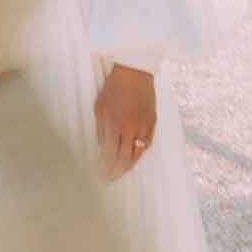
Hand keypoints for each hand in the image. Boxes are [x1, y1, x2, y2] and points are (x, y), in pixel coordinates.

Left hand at [94, 64, 155, 181]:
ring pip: (137, 155)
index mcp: (115, 125)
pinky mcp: (153, 123)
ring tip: (118, 173)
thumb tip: (102, 148)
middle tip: (107, 180)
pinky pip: (146, 144)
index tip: (98, 176)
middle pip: (124, 160)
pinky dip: (138, 154)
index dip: (104, 169)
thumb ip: (101, 130)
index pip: (109, 156)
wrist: (135, 71)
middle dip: (115, 173)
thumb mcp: (99, 107)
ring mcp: (144, 127)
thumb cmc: (114, 86)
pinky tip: (132, 157)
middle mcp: (131, 129)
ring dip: (127, 167)